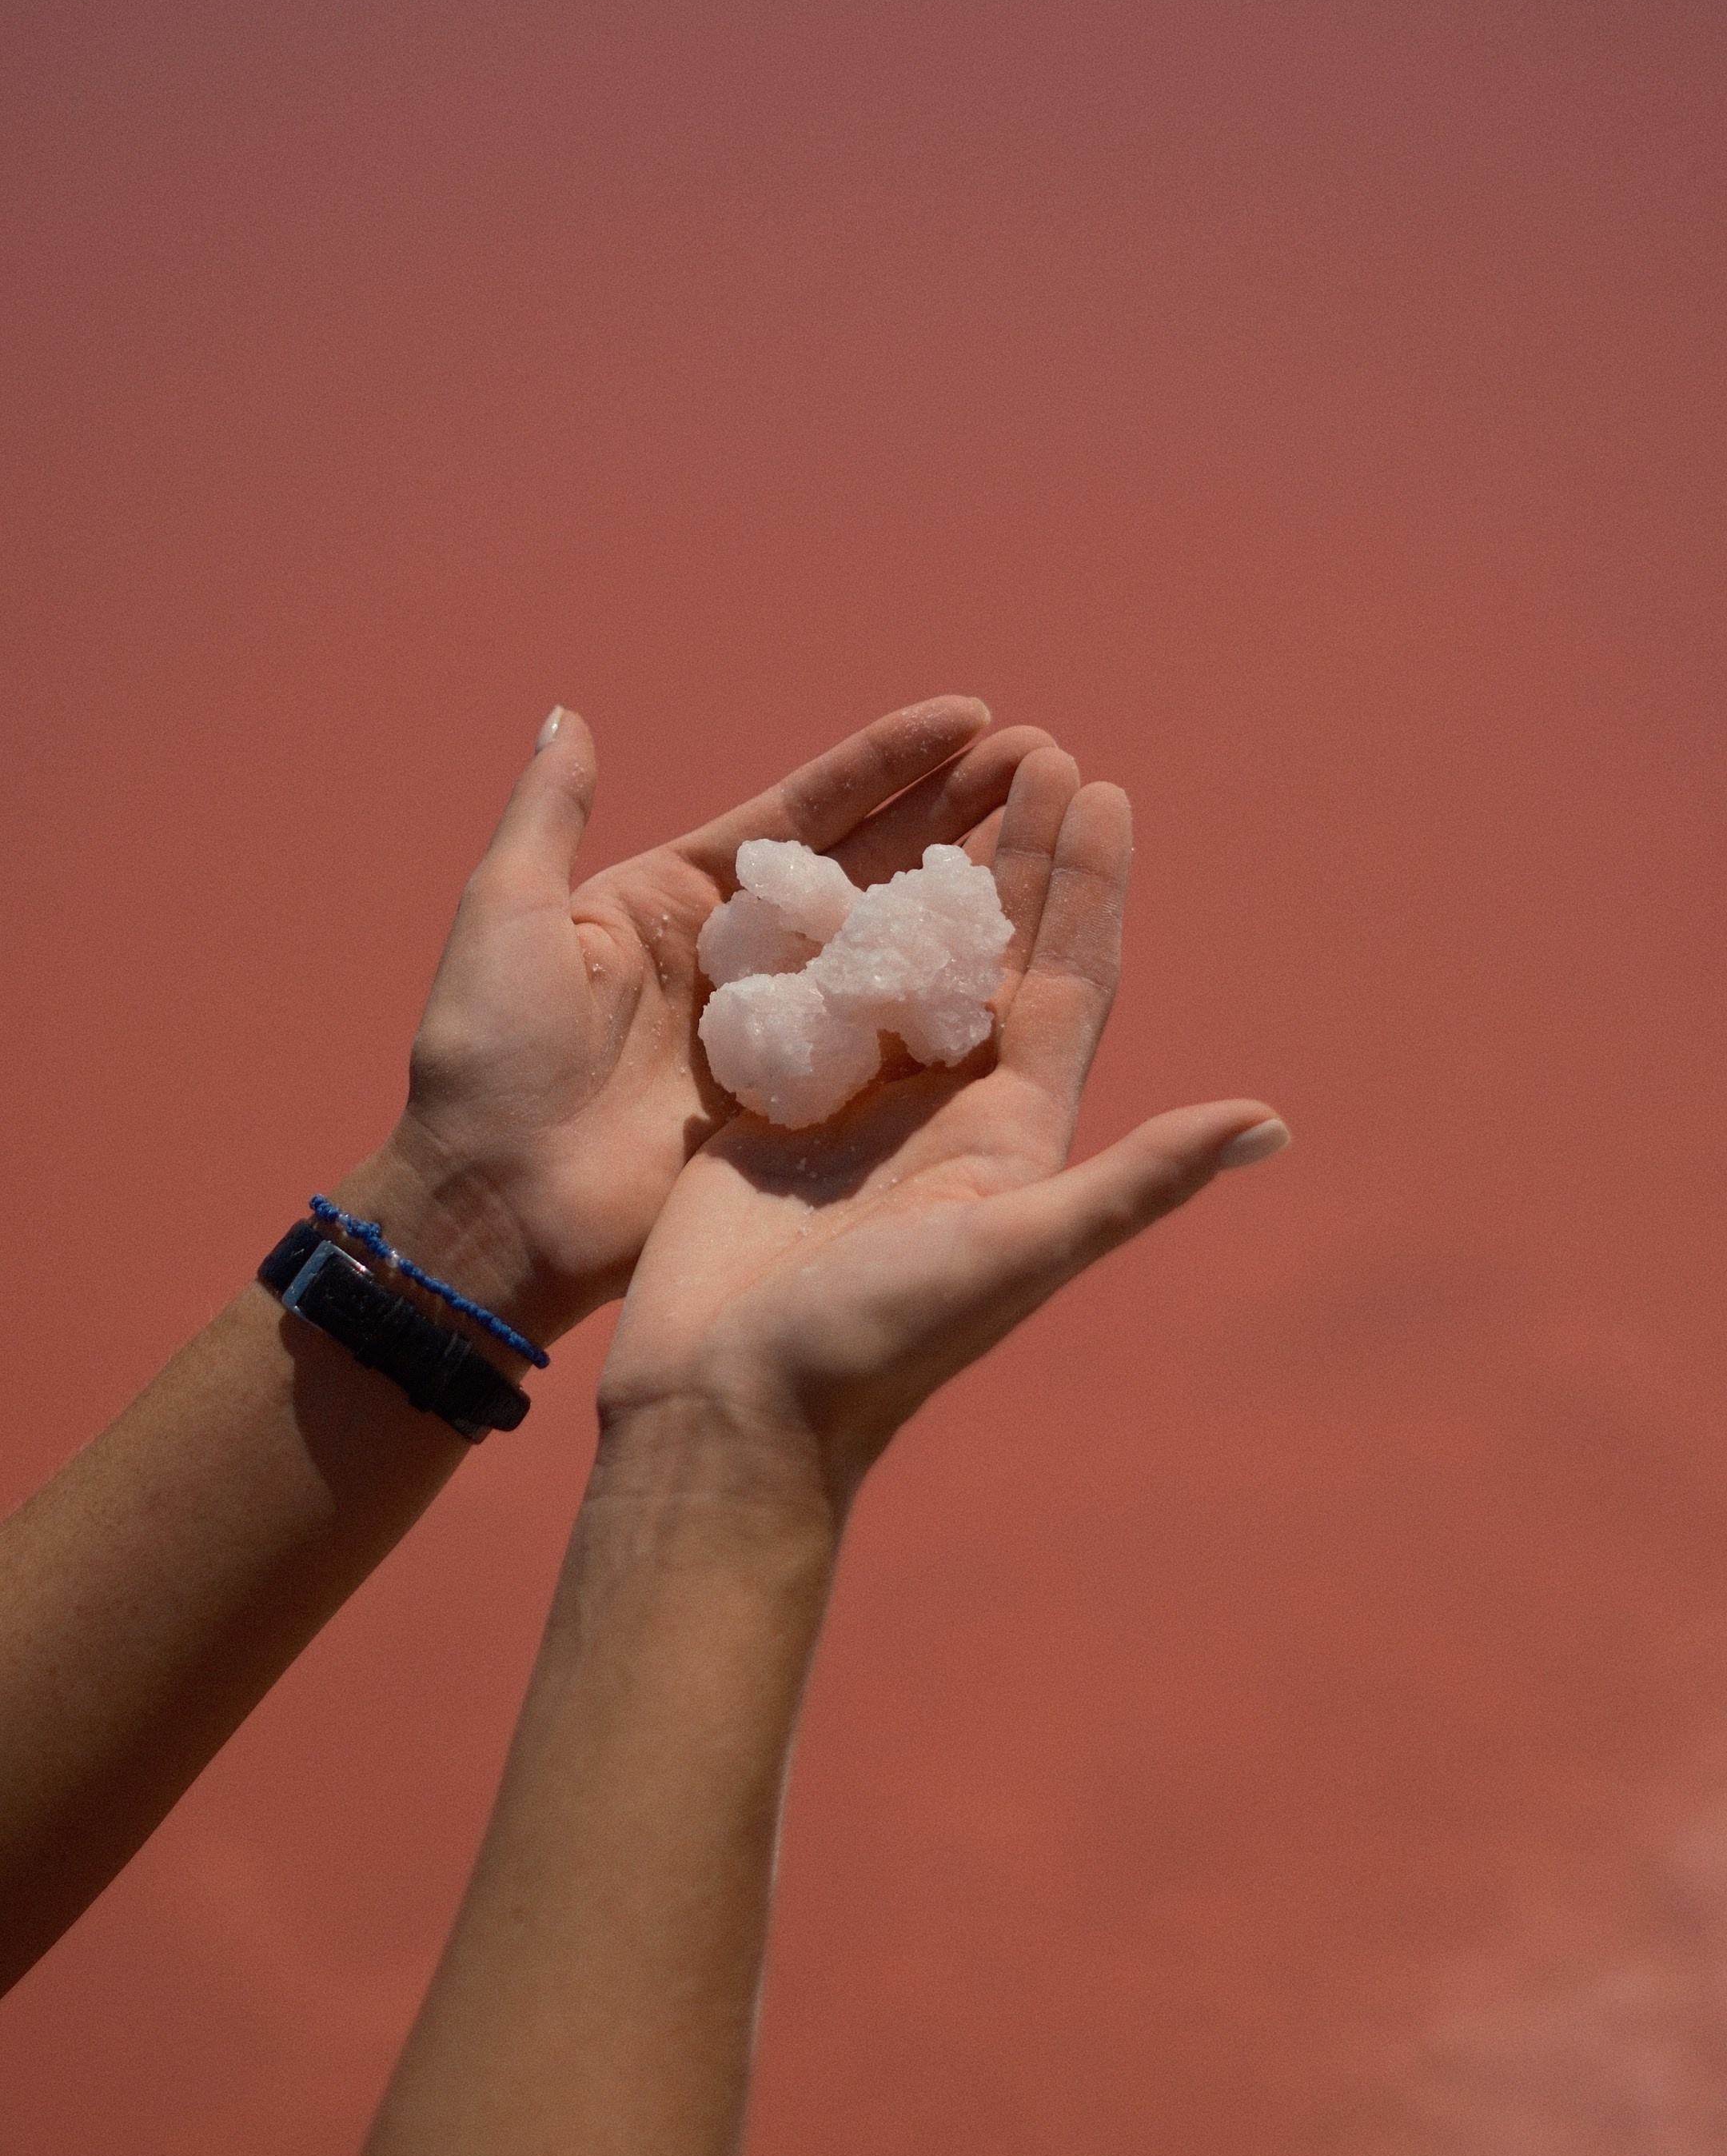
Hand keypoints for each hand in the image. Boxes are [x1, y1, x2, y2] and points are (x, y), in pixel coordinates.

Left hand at [344, 699, 1054, 1346]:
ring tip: (1056, 834)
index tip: (972, 713)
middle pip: (872, 865)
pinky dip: (948, 1004)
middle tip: (1044, 758)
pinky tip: (1022, 960)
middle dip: (957, 810)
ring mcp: (783, 1034)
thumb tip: (569, 714)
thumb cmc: (487, 1058)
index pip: (806, 810)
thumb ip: (547, 813)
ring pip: (893, 947)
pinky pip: (885, 1045)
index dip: (890, 763)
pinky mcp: (800, 1108)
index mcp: (684, 898)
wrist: (490, 1206)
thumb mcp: (507, 917)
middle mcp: (747, 957)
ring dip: (970, 893)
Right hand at [597, 746, 1287, 1502]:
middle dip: (1025, 854)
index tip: (1106, 787)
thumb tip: (1272, 1123)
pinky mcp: (783, 1113)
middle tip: (1042, 745)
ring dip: (934, 874)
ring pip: (911, 964)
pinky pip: (817, 995)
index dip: (1094, 889)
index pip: (1070, 983)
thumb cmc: (873, 1341)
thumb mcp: (1016, 1251)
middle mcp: (950, 1115)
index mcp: (1016, 1135)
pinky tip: (831, 858)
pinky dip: (831, 925)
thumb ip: (1137, 1180)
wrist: (729, 1410)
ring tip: (953, 779)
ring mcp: (864, 1113)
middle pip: (999, 956)